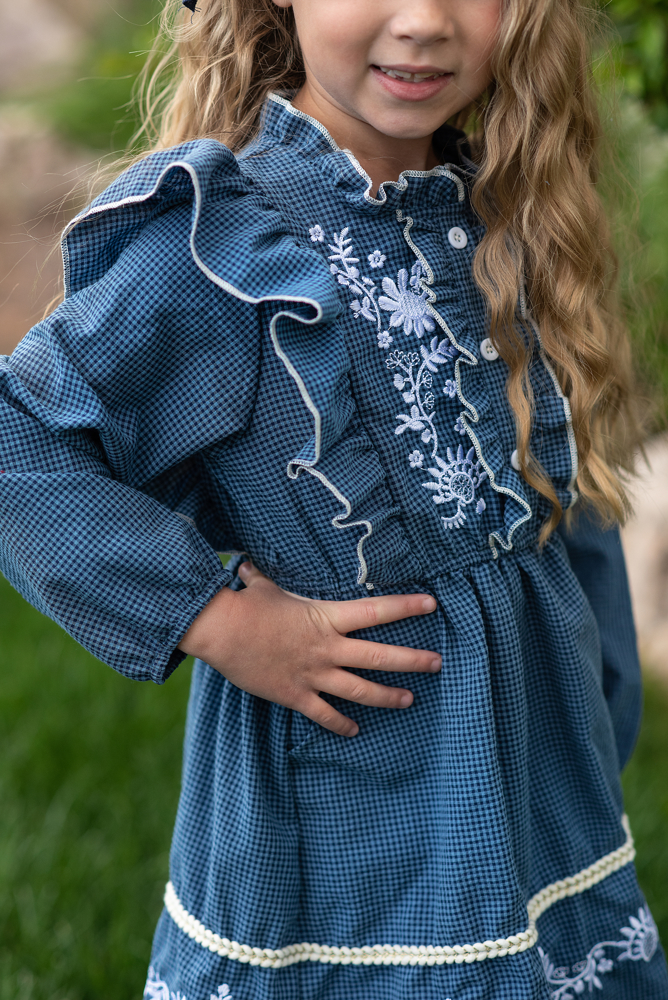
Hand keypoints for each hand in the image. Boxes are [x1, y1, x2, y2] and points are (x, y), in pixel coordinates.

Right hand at [179, 562, 440, 736]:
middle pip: (379, 657)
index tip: (432, 604)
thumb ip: (265, 577)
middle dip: (413, 661)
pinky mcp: (295, 695)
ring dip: (388, 697)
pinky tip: (355, 730)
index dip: (406, 607)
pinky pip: (325, 715)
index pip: (376, 611)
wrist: (220, 631)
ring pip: (360, 691)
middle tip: (437, 663)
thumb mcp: (264, 585)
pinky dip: (341, 724)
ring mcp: (313, 674)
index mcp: (326, 617)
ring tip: (409, 700)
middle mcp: (327, 648)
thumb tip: (249, 564)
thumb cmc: (244, 604)